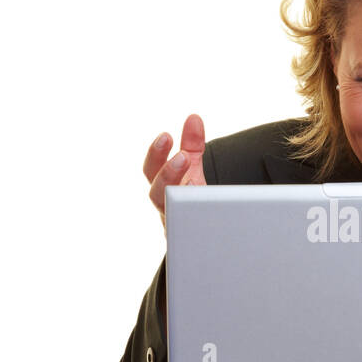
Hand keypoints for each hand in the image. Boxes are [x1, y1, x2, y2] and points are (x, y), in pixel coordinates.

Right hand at [144, 113, 206, 229]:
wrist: (200, 239)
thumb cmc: (190, 200)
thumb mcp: (191, 170)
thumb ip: (191, 145)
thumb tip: (194, 118)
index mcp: (162, 188)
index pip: (152, 170)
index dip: (156, 154)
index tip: (166, 136)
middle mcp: (165, 209)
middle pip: (156, 194)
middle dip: (167, 174)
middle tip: (183, 157)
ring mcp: (178, 228)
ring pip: (171, 218)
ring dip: (181, 201)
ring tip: (196, 185)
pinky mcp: (190, 243)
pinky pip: (190, 239)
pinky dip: (197, 227)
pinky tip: (210, 213)